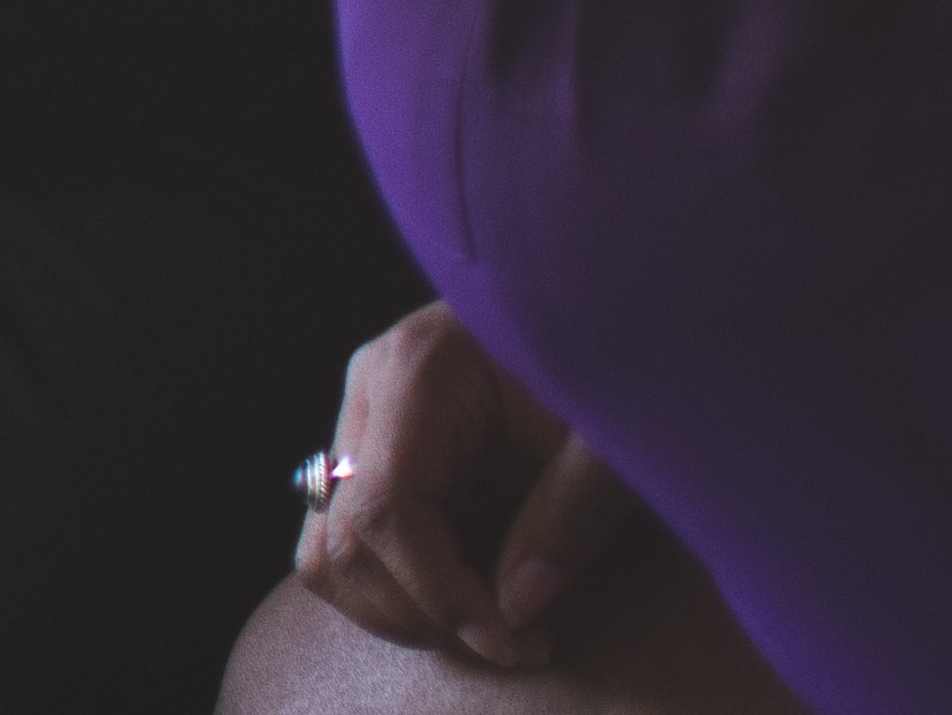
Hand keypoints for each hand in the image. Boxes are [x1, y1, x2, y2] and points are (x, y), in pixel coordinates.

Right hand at [291, 303, 644, 671]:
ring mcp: (366, 416)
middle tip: (519, 643)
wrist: (622, 308)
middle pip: (345, 536)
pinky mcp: (383, 448)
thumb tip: (515, 610)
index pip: (386, 508)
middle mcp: (371, 389)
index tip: (515, 640)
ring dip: (401, 610)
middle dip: (425, 613)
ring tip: (491, 625)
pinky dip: (399, 589)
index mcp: (417, 369)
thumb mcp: (614, 439)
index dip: (442, 593)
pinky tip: (472, 595)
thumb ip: (568, 517)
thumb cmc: (623, 360)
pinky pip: (351, 538)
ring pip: (328, 546)